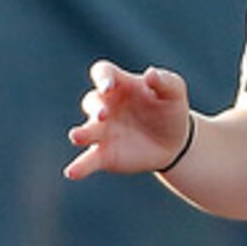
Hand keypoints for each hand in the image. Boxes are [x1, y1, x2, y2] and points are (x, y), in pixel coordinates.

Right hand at [65, 61, 192, 179]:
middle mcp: (105, 106)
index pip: (103, 73)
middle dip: (95, 107)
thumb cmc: (171, 109)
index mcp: (120, 85)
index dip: (102, 77)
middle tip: (103, 115)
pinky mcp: (104, 155)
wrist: (175, 143)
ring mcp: (102, 132)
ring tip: (76, 137)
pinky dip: (79, 166)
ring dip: (81, 133)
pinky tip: (72, 172)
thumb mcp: (174, 91)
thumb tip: (150, 73)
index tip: (108, 86)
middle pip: (92, 101)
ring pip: (86, 131)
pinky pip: (88, 160)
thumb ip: (164, 81)